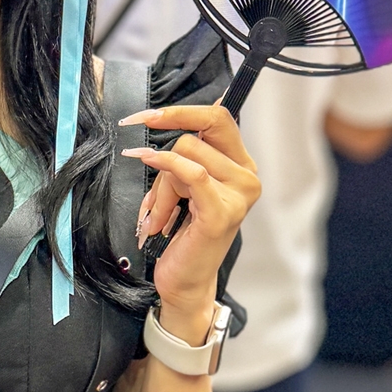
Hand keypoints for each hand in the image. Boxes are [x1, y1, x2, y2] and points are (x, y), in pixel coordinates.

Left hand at [120, 101, 259, 338]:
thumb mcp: (183, 186)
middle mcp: (247, 177)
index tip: (143, 116)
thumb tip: (167, 119)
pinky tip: (149, 170)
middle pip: (196, 136)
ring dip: (160, 184)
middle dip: (164, 156)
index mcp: (241, 165)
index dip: (180, 112)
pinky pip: (190, 173)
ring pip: (186, 156)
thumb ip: (185, 155)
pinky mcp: (222, 212)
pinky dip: (166, 168)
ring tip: (159, 214)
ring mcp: (239, 195)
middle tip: (147, 177)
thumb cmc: (181, 233)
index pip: (218, 118)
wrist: (185, 280)